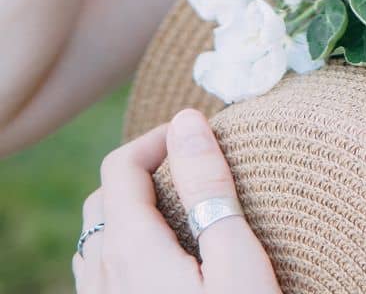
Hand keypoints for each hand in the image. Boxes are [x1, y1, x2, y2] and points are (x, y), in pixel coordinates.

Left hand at [73, 107, 280, 292]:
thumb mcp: (238, 264)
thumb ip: (208, 190)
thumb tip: (186, 119)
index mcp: (130, 250)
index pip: (121, 166)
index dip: (158, 138)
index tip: (201, 135)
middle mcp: (102, 278)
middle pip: (102, 201)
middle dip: (141, 172)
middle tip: (191, 171)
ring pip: (97, 243)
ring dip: (128, 214)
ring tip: (177, 215)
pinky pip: (99, 278)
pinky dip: (122, 252)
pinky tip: (161, 264)